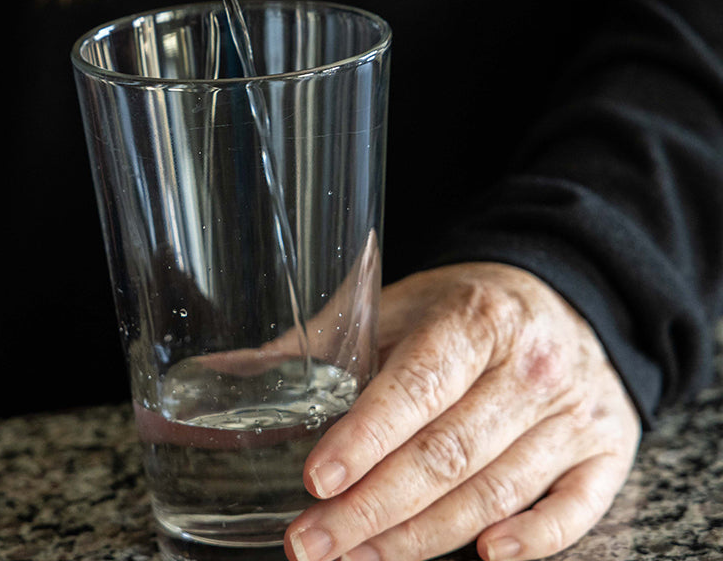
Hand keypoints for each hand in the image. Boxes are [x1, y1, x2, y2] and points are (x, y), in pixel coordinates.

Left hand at [285, 262, 641, 560]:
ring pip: (494, 489)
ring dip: (424, 536)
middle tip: (309, 544)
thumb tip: (224, 374)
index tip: (315, 479)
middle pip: (446, 452)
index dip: (366, 437)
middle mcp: (528, 366)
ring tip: (357, 560)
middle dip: (372, 508)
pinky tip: (487, 558)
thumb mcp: (399, 306)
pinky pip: (574, 506)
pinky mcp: (605, 451)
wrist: (567, 296)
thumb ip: (322, 343)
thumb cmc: (466, 307)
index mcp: (473, 320)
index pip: (416, 387)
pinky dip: (535, 539)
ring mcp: (573, 413)